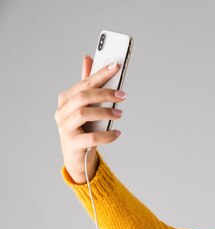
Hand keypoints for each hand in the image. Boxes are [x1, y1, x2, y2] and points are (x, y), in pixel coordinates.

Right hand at [55, 55, 125, 183]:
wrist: (77, 156)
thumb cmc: (83, 127)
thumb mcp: (86, 105)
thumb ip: (87, 84)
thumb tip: (88, 58)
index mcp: (65, 99)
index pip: (84, 83)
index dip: (100, 74)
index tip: (116, 66)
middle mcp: (62, 112)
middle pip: (83, 96)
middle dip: (105, 93)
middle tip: (123, 96)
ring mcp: (65, 128)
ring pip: (83, 114)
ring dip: (105, 112)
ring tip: (120, 114)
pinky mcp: (72, 144)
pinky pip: (90, 138)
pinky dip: (107, 135)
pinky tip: (117, 133)